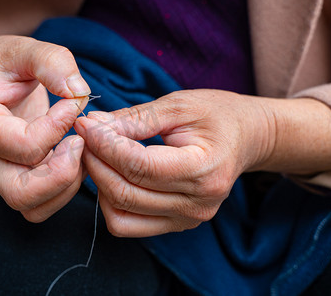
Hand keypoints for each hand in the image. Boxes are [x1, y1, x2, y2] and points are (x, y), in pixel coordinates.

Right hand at [0, 36, 90, 221]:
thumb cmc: (1, 63)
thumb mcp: (22, 48)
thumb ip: (51, 61)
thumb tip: (78, 92)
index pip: (24, 145)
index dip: (59, 126)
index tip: (73, 101)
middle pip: (21, 194)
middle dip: (62, 174)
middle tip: (78, 142)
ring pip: (32, 207)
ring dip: (66, 185)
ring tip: (78, 149)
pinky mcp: (15, 177)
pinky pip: (41, 203)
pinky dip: (65, 188)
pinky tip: (74, 156)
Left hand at [74, 89, 274, 236]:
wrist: (247, 138)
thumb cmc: (216, 115)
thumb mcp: (178, 105)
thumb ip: (135, 119)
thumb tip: (93, 126)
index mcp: (204, 169)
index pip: (139, 165)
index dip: (104, 144)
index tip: (85, 124)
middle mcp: (198, 203)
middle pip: (125, 191)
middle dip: (95, 161)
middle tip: (83, 136)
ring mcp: (188, 219)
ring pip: (120, 212)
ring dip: (98, 182)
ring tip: (95, 153)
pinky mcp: (178, 225)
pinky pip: (127, 224)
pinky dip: (110, 202)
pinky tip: (111, 176)